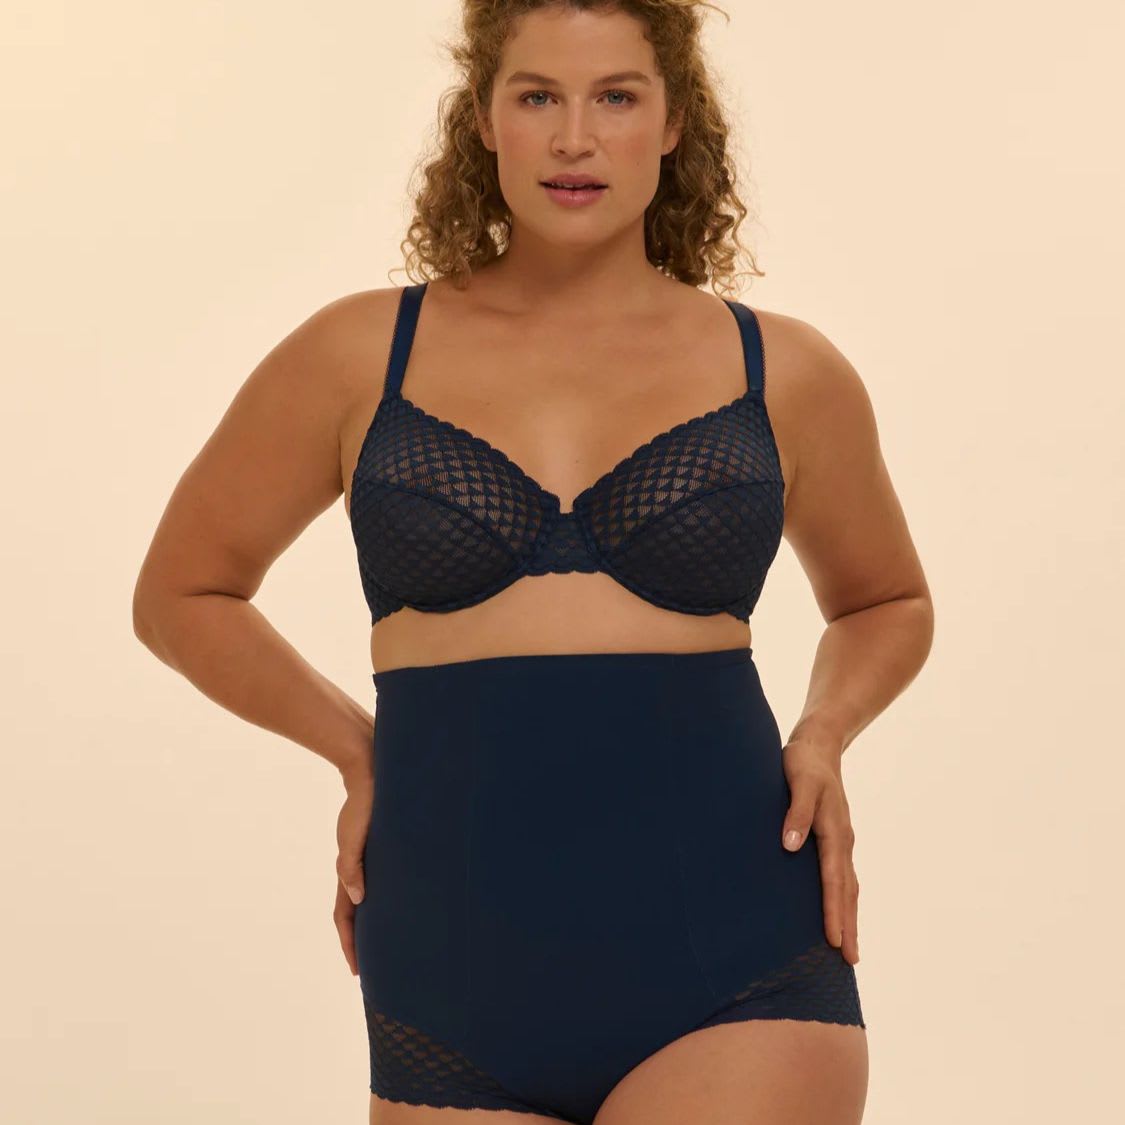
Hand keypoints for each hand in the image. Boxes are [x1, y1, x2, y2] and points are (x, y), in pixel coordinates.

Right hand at [333, 771, 373, 976]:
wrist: (369, 770)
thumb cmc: (363, 802)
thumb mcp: (355, 834)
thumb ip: (352, 864)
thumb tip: (359, 899)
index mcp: (349, 870)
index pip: (345, 916)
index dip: (350, 944)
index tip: (357, 970)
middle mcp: (358, 868)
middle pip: (356, 914)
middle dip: (360, 942)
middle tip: (373, 967)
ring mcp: (369, 859)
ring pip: (369, 899)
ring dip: (373, 923)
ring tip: (390, 944)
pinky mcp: (383, 848)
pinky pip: (383, 881)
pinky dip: (386, 900)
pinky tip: (402, 904)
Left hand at [780, 735, 859, 965]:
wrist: (818, 743)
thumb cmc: (803, 762)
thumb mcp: (798, 782)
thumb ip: (796, 813)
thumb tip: (790, 847)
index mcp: (834, 831)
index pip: (834, 881)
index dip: (833, 911)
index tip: (834, 941)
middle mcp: (842, 840)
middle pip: (848, 891)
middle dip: (848, 925)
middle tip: (851, 961)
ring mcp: (841, 840)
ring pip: (848, 886)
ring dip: (849, 916)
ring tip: (849, 948)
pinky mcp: (834, 837)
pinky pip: (841, 875)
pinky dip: (844, 898)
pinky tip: (838, 910)